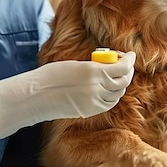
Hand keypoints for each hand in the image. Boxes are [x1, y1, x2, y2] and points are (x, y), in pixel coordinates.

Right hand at [0, 52, 135, 139]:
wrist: (36, 95)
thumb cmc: (51, 75)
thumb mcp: (77, 64)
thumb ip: (95, 66)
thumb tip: (110, 65)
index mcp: (93, 71)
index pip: (123, 66)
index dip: (129, 60)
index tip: (130, 55)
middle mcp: (97, 87)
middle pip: (124, 81)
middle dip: (127, 71)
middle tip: (124, 64)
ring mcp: (94, 101)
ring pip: (118, 94)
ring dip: (120, 84)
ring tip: (115, 76)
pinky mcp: (89, 111)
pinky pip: (108, 103)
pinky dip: (112, 96)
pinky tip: (108, 89)